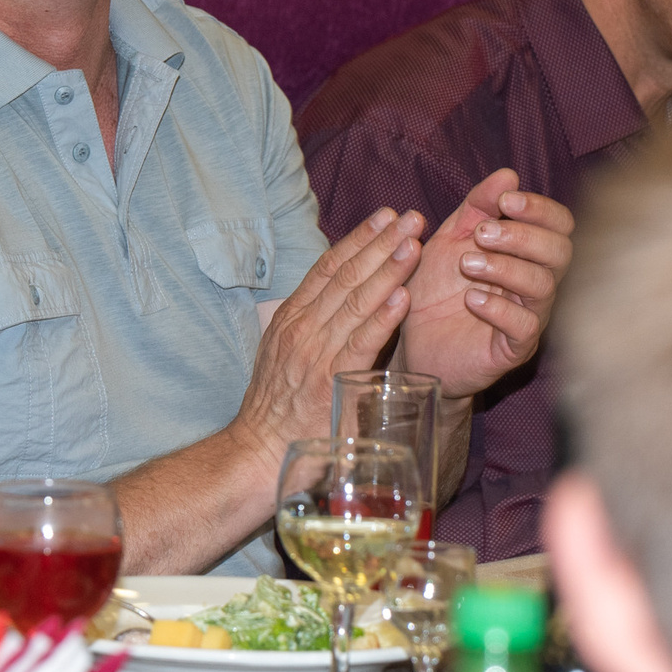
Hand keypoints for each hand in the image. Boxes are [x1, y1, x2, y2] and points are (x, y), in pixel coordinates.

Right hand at [227, 209, 421, 460]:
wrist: (258, 453)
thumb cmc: (278, 410)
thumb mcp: (285, 357)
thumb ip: (313, 330)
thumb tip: (344, 304)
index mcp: (291, 319)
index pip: (327, 268)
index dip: (358, 239)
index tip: (384, 217)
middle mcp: (301, 329)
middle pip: (345, 276)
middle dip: (380, 243)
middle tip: (410, 217)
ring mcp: (315, 353)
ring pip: (356, 301)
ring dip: (388, 269)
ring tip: (413, 243)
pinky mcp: (332, 381)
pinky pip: (362, 342)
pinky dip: (384, 317)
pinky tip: (403, 296)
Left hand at [395, 170, 572, 398]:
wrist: (413, 345)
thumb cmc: (436, 291)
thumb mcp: (449, 239)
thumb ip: (476, 208)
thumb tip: (508, 174)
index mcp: (526, 254)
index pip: (560, 224)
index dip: (539, 208)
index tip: (505, 202)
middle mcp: (536, 283)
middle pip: (561, 252)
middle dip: (523, 235)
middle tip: (482, 233)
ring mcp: (529, 316)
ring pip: (543, 285)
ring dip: (505, 266)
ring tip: (466, 263)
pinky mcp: (514, 348)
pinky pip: (525, 326)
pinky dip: (500, 308)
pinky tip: (471, 299)